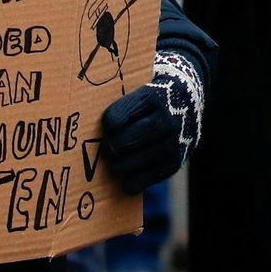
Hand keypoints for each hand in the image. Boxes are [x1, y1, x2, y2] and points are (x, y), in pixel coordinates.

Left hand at [102, 51, 204, 193]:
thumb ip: (119, 102)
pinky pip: (138, 183)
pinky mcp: (173, 165)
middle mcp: (165, 122)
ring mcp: (171, 145)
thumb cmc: (151, 96)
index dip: (105, 126)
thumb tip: (81, 115)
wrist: (188, 102)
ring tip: (118, 158)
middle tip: (108, 146)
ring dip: (115, 165)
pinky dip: (128, 180)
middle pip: (119, 144)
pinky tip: (129, 172)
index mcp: (152, 98)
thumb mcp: (139, 88)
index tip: (108, 125)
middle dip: (108, 148)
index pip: (113, 120)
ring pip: (124, 167)